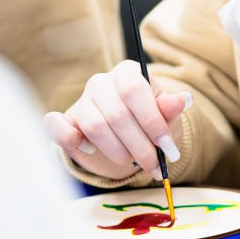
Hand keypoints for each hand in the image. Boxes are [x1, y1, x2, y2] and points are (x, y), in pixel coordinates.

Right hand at [43, 59, 190, 180]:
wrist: (123, 133)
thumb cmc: (146, 120)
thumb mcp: (164, 115)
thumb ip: (170, 109)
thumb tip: (183, 100)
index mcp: (127, 73)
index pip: (135, 89)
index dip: (152, 120)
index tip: (168, 148)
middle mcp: (101, 83)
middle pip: (117, 114)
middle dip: (140, 146)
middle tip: (154, 166)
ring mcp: (81, 101)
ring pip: (96, 127)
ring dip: (118, 151)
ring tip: (132, 162)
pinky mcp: (65, 120)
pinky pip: (56, 126)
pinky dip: (72, 141)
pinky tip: (91, 151)